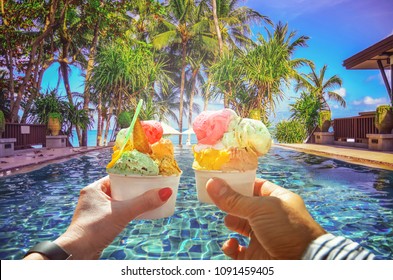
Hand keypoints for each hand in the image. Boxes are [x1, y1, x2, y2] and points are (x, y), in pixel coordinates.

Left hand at [25, 176, 172, 259]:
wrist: (78, 252)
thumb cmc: (95, 229)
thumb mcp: (123, 213)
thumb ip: (144, 202)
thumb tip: (166, 192)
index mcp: (94, 188)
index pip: (116, 177)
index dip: (131, 176)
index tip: (145, 176)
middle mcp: (92, 197)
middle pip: (118, 189)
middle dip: (133, 190)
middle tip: (148, 189)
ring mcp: (93, 210)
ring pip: (116, 201)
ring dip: (129, 201)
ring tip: (144, 201)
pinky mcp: (96, 222)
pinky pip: (113, 212)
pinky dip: (123, 212)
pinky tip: (133, 215)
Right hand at [206, 178, 325, 259]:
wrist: (304, 265)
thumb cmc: (288, 230)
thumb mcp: (259, 209)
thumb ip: (234, 199)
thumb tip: (211, 183)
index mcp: (277, 200)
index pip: (256, 186)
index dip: (241, 182)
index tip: (223, 179)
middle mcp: (270, 217)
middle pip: (245, 206)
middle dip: (231, 203)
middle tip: (217, 198)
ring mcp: (263, 237)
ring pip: (240, 226)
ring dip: (231, 222)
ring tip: (229, 221)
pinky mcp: (256, 255)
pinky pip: (237, 250)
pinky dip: (231, 247)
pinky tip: (231, 244)